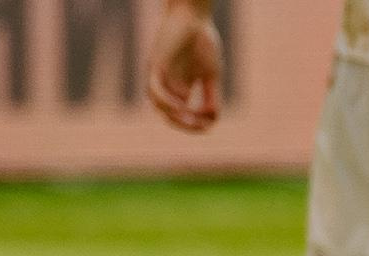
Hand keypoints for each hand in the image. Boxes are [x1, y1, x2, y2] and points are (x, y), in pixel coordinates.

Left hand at [147, 1, 221, 132]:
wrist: (193, 17)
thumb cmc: (202, 43)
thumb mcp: (211, 76)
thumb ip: (211, 97)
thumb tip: (213, 119)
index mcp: (180, 89)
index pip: (183, 117)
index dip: (196, 125)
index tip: (210, 124)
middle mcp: (167, 85)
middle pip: (169, 116)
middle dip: (186, 126)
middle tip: (202, 126)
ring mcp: (160, 76)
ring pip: (159, 106)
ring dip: (175, 118)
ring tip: (192, 117)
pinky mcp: (155, 65)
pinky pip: (155, 90)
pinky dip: (167, 102)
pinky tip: (182, 106)